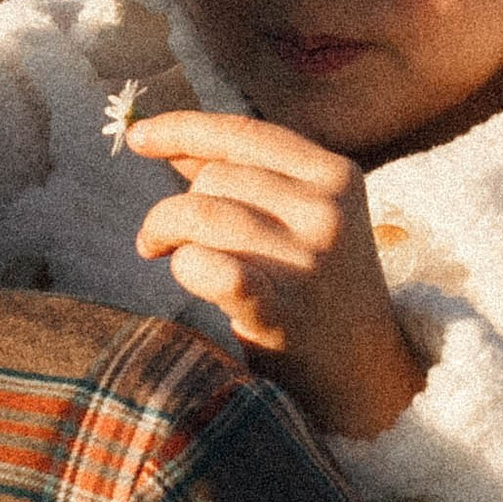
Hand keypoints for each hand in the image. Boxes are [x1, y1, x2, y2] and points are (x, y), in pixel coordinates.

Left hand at [128, 109, 425, 440]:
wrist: (363, 373)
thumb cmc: (320, 288)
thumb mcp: (305, 217)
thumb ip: (245, 172)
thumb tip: (169, 137)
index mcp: (336, 175)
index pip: (242, 133)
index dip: (182, 129)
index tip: (138, 137)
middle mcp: (327, 211)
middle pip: (214, 177)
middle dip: (180, 204)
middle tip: (174, 238)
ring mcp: (307, 262)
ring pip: (199, 214)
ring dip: (168, 234)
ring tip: (168, 255)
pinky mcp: (279, 311)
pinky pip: (207, 267)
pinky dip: (185, 266)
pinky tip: (188, 274)